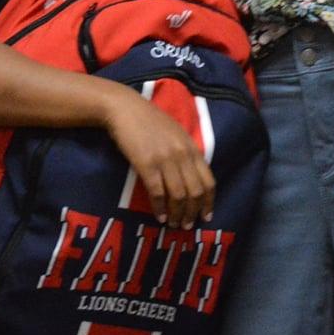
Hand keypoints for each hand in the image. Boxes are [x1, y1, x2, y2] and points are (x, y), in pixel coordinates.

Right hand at [102, 89, 215, 228]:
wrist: (125, 109)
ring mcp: (165, 160)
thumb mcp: (176, 133)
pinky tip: (158, 216)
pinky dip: (159, 208)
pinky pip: (157, 193)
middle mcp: (182, 155)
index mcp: (192, 148)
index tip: (206, 216)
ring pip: (178, 195)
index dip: (208, 202)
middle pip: (195, 192)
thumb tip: (192, 176)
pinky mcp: (146, 164)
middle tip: (187, 225)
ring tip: (173, 224)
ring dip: (177, 214)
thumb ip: (186, 153)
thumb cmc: (149, 120)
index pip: (209, 181)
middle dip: (193, 213)